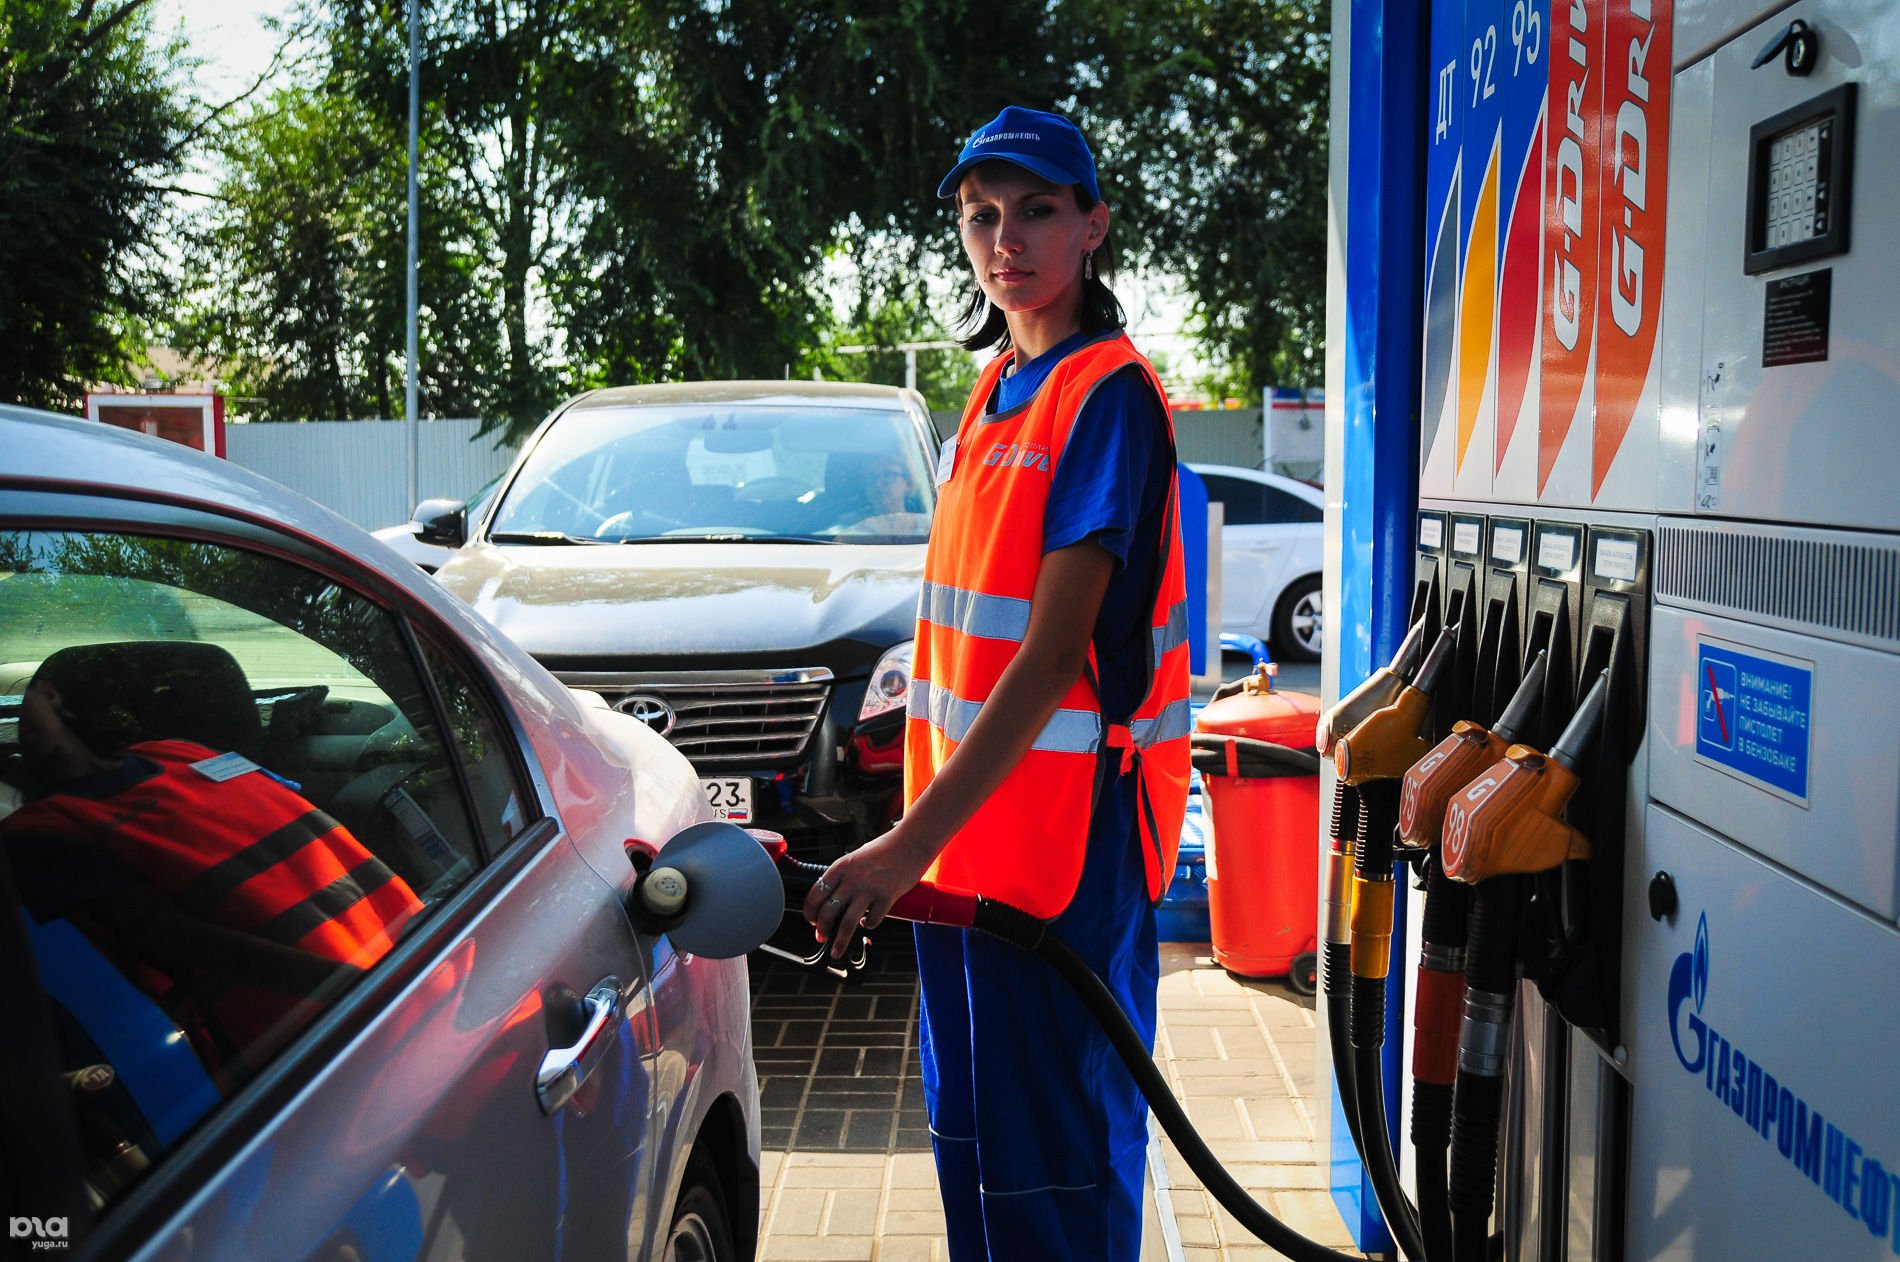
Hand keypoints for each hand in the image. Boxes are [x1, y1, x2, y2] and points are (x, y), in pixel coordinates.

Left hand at [804, 824, 936, 958]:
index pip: (816, 894)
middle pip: (828, 911)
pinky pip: (872, 921)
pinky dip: (867, 926)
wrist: (912, 842)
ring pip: (847, 923)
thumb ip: (845, 876)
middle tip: (821, 937)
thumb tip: (834, 897)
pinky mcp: (887, 897)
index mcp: (841, 867)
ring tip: (837, 951)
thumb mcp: (856, 857)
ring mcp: (869, 889)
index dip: (810, 911)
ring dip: (839, 941)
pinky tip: (867, 924)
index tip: (811, 920)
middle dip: (821, 929)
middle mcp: (852, 879)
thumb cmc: (886, 848)